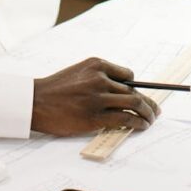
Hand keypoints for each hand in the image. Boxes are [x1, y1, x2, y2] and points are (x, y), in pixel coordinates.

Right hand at [31, 57, 159, 135]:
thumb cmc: (56, 89)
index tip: (143, 95)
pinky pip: (125, 118)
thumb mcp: (78, 72)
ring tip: (150, 120)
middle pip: (133, 90)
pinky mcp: (95, 117)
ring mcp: (98, 98)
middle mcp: (99, 78)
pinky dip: (137, 123)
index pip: (128, 74)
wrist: (35, 101)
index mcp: (96, 64)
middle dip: (148, 102)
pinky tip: (140, 126)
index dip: (137, 87)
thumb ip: (98, 77)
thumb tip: (121, 92)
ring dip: (146, 113)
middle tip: (155, 110)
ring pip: (133, 103)